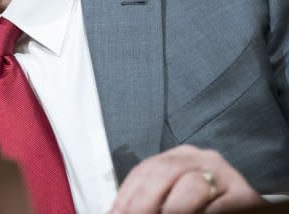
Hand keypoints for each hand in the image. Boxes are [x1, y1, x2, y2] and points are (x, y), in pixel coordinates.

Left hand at [111, 145, 265, 212]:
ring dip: (172, 209)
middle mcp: (203, 159)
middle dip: (143, 202)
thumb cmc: (203, 205)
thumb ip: (150, 199)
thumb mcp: (174, 197)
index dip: (127, 195)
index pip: (145, 170)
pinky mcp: (246, 196)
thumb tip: (118, 212)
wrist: (241, 209)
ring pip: (192, 186)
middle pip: (164, 173)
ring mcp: (226, 175)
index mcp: (180, 157)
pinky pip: (217, 207)